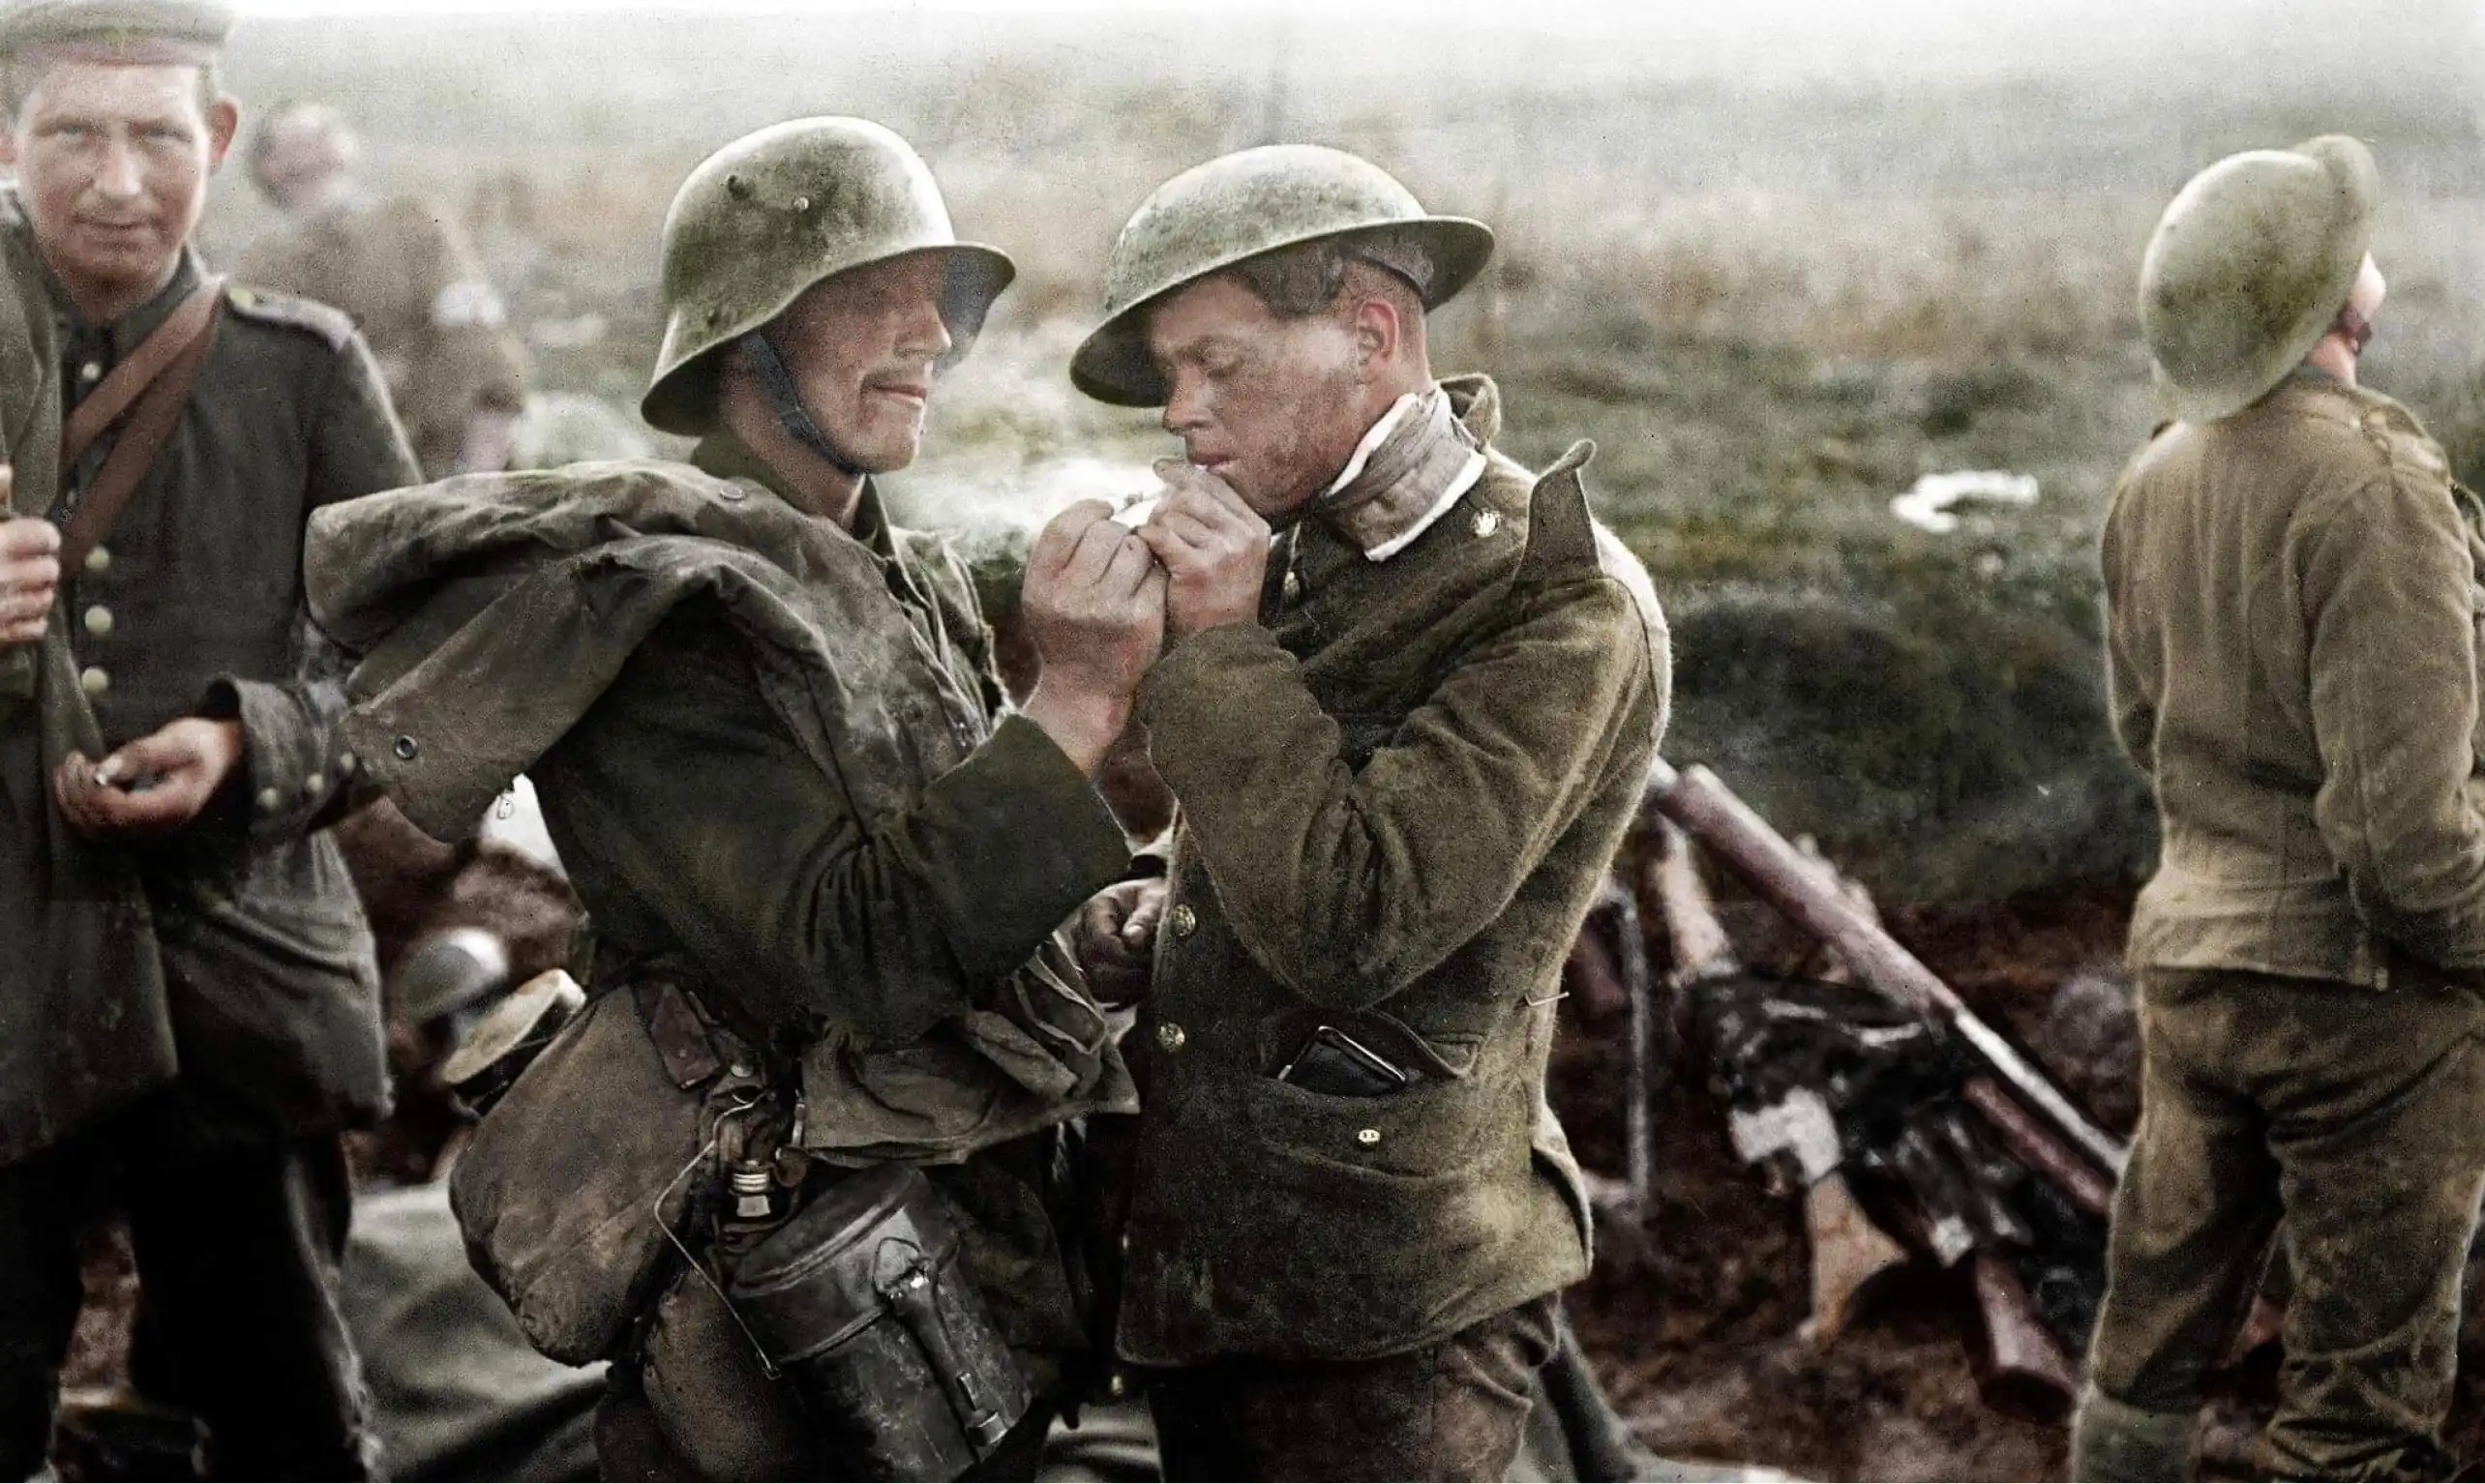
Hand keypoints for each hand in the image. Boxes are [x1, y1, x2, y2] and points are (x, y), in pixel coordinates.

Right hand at [0, 500, 59, 649]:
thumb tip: (8, 471)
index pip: (44, 536)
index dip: (45, 537)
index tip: (39, 540)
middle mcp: (0, 575)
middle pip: (50, 569)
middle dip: (42, 566)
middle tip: (27, 565)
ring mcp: (0, 607)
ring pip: (47, 598)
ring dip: (39, 593)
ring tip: (21, 587)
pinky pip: (37, 627)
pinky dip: (32, 620)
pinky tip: (17, 611)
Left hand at [53, 718, 244, 840]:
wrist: (228, 757)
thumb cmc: (204, 745)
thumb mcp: (178, 740)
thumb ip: (141, 755)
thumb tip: (102, 770)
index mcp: (170, 807)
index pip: (117, 811)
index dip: (91, 790)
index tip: (84, 759)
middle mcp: (158, 826)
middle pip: (101, 824)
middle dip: (77, 793)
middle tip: (73, 760)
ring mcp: (148, 829)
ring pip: (95, 830)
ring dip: (73, 802)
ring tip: (71, 769)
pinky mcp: (139, 823)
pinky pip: (100, 827)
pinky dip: (81, 808)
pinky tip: (80, 784)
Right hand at [1021, 500, 1167, 774]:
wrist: (1084, 687)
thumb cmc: (1065, 628)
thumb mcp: (1044, 591)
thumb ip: (1063, 549)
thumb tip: (1108, 502)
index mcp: (1042, 584)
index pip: (1068, 525)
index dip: (1092, 508)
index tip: (1104, 511)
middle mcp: (1072, 596)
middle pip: (1106, 532)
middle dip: (1118, 533)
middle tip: (1117, 551)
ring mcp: (1108, 609)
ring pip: (1136, 547)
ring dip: (1138, 551)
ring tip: (1130, 571)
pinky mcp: (1141, 621)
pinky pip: (1155, 574)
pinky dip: (1153, 576)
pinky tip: (1143, 590)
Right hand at [1074, 878, 1166, 1006]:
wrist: (1156, 909)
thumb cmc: (1156, 901)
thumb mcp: (1157, 902)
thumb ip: (1144, 918)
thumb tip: (1132, 939)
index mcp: (1094, 909)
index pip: (1100, 941)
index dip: (1124, 955)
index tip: (1147, 957)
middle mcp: (1082, 932)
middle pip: (1093, 967)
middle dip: (1126, 973)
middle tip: (1152, 969)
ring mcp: (1084, 954)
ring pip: (1095, 984)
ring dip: (1125, 986)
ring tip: (1149, 976)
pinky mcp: (1091, 972)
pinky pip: (1101, 993)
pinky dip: (1123, 994)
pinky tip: (1141, 985)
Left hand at [1134, 460, 1269, 642]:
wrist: (1219, 646)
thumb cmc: (1217, 599)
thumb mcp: (1231, 554)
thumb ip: (1215, 520)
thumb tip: (1179, 479)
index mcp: (1254, 527)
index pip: (1215, 484)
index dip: (1184, 473)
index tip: (1161, 469)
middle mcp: (1243, 535)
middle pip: (1192, 495)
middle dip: (1164, 503)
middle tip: (1152, 518)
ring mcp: (1223, 551)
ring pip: (1173, 514)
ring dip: (1154, 525)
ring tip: (1153, 546)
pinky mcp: (1197, 567)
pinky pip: (1159, 535)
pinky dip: (1145, 540)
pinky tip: (1145, 552)